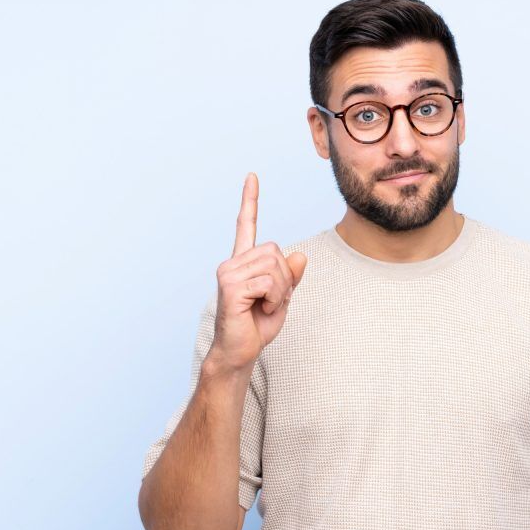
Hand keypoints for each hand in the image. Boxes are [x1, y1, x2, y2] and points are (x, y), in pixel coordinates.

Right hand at [208, 172, 306, 372]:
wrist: (240, 353)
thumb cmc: (257, 326)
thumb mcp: (282, 298)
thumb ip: (291, 277)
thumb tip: (300, 255)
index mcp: (243, 262)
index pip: (246, 225)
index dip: (250, 201)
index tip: (252, 176)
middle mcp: (232, 263)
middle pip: (276, 251)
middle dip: (285, 278)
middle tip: (273, 300)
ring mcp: (228, 273)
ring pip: (275, 266)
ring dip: (281, 291)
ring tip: (265, 306)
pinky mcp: (230, 287)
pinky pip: (269, 282)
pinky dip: (275, 299)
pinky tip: (261, 310)